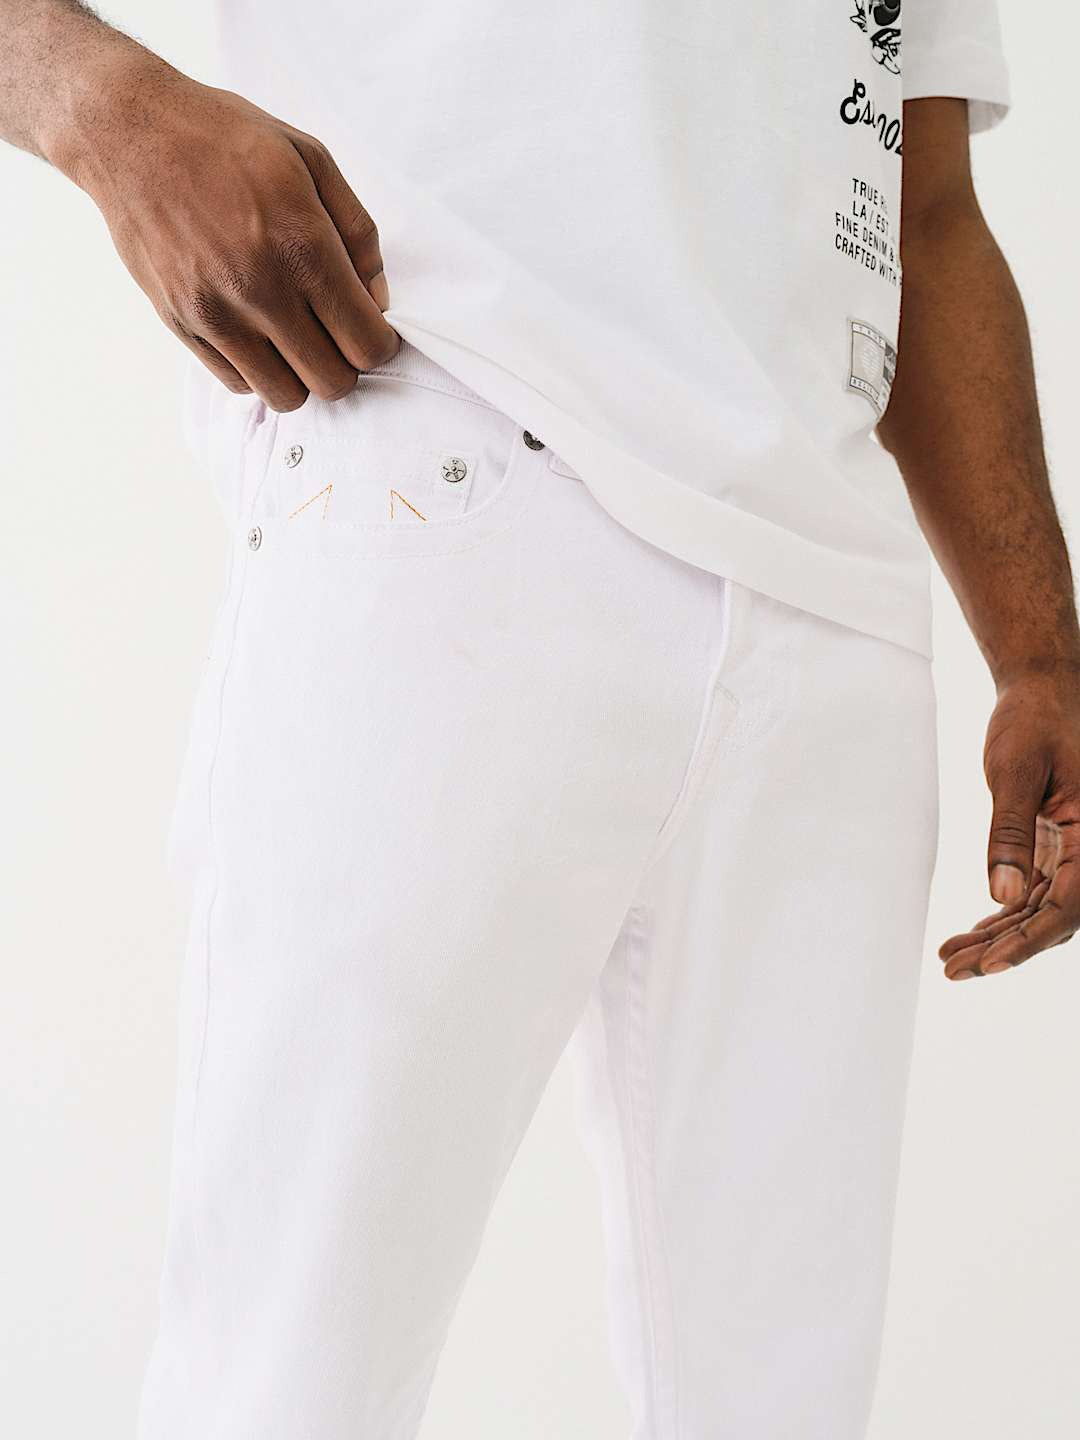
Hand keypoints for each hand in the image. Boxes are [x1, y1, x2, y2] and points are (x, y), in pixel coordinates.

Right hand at [57, 54, 397, 410]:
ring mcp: (217, 314)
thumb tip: (378, 299)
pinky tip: (256, 330)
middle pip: (332, 383)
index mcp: (304, 247)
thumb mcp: (312, 160)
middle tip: (334, 332)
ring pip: (286, 396)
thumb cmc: (227, 139)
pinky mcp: (182, 325)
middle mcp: (261, 290)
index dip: (380, 343)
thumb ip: (358, 233)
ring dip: (300, 374)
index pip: (367, 344)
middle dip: (345, 364)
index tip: (370, 326)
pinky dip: (257, 368)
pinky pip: (239, 383)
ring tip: (294, 335)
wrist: (131, 131)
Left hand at [940, 667, 1079, 979]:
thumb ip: (1011, 833)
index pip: (1067, 904)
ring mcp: (1076, 849)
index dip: (1028, 940)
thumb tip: (1004, 897)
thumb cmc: (1035, 719)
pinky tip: (974, 933)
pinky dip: (1006, 914)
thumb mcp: (1015, 771)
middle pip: (1054, 917)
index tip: (990, 964)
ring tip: (952, 957)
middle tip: (954, 970)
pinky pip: (1036, 890)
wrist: (1042, 688)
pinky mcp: (1057, 844)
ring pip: (1042, 908)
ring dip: (1000, 936)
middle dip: (1005, 949)